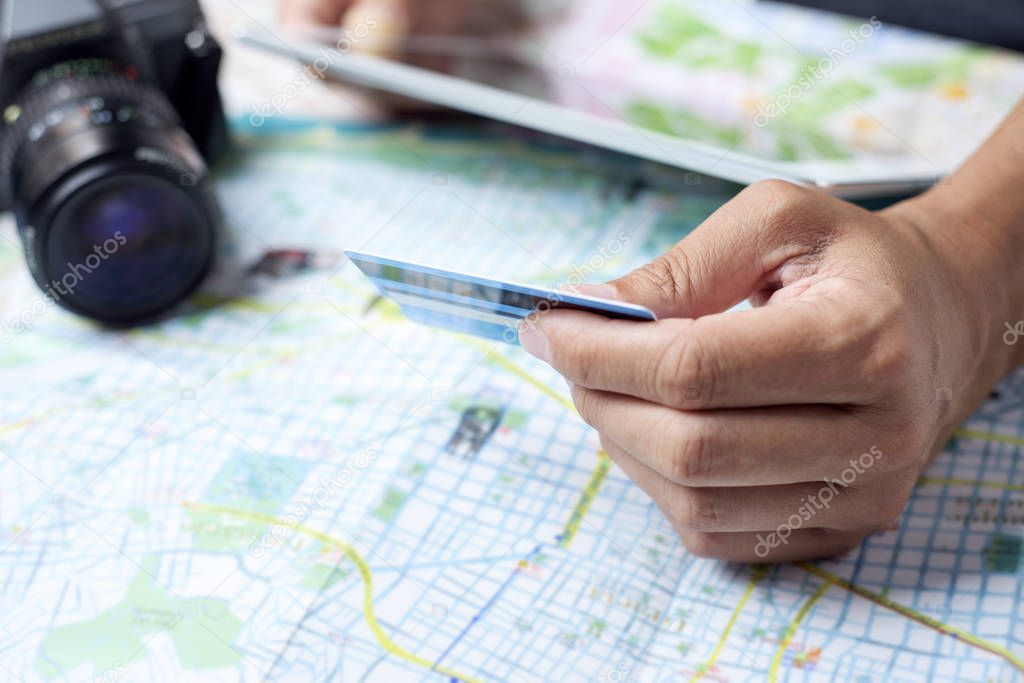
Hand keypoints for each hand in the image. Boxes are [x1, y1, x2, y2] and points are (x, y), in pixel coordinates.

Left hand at [519, 179, 1018, 561]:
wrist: (937, 321)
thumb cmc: (854, 264)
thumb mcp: (776, 221)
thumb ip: (681, 267)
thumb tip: (591, 315)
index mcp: (860, 340)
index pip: (694, 371)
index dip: (599, 352)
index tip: (545, 326)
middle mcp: (872, 435)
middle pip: (689, 447)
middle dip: (601, 398)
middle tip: (570, 355)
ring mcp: (861, 497)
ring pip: (695, 502)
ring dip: (624, 444)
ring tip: (611, 388)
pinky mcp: (839, 531)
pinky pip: (716, 533)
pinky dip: (661, 485)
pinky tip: (654, 432)